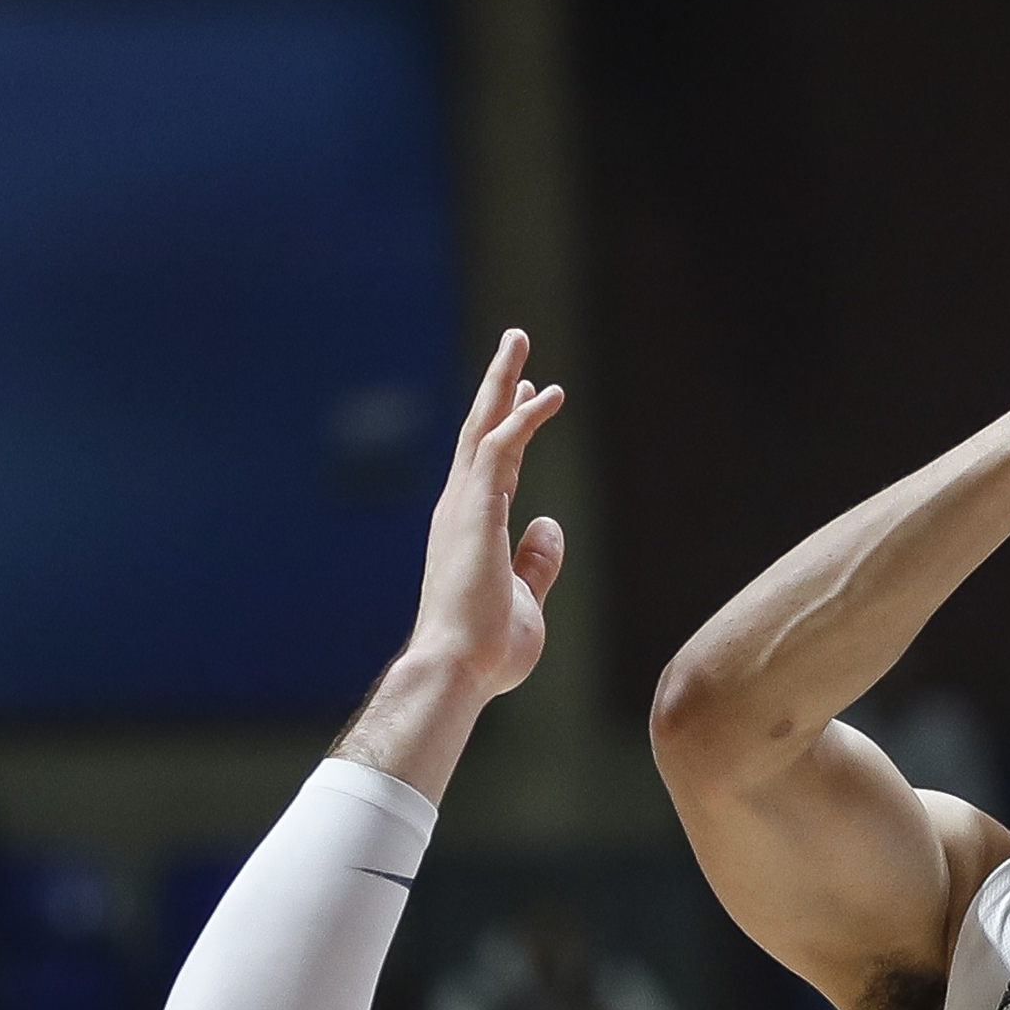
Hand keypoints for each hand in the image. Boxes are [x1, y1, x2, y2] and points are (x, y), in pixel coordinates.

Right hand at [410, 330, 566, 697]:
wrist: (459, 668)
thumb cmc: (486, 647)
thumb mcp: (524, 597)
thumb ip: (536, 561)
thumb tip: (549, 526)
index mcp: (469, 527)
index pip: (491, 463)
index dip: (509, 425)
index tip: (527, 394)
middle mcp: (459, 507)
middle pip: (479, 430)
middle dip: (498, 384)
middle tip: (515, 343)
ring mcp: (463, 506)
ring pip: (483, 426)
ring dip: (504, 381)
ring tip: (520, 340)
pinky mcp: (475, 510)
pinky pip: (499, 448)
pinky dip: (522, 417)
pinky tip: (546, 395)